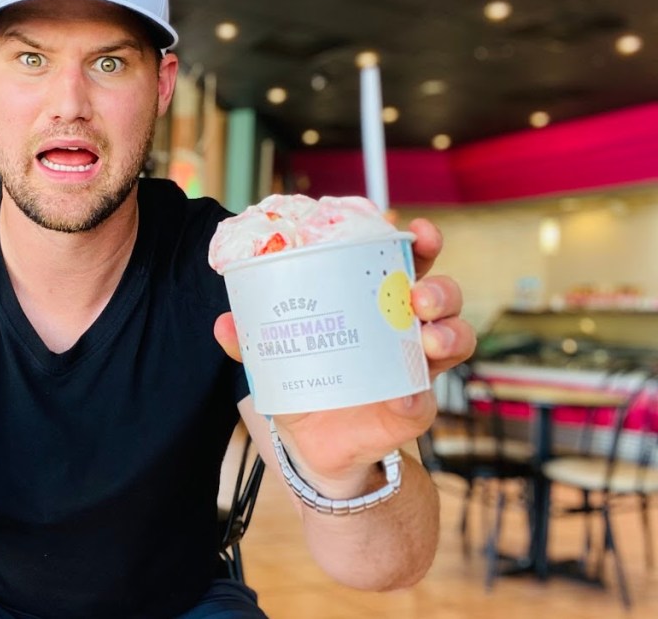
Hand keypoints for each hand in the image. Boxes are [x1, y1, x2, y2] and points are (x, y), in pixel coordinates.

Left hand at [214, 217, 475, 490]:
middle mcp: (404, 330)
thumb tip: (224, 323)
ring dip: (448, 333)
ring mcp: (415, 367)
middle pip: (441, 294)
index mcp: (375, 305)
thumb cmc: (305, 388)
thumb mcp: (276, 362)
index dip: (419, 243)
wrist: (316, 449)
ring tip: (427, 338)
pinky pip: (427, 400)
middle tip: (417, 296)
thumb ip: (253, 343)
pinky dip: (419, 398)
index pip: (404, 264)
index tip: (411, 229)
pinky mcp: (413, 408)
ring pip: (455, 337)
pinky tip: (406, 397)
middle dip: (439, 288)